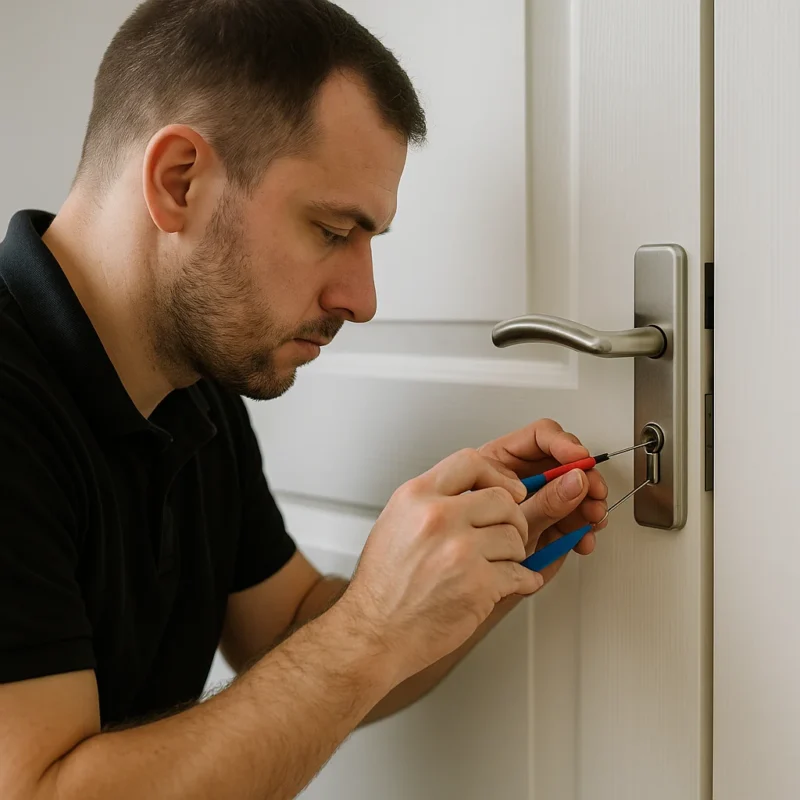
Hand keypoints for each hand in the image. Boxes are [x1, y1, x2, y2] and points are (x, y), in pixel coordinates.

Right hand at [341, 448, 538, 681]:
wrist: (374, 633)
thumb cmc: (383, 585)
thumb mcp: (396, 522)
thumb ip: (432, 501)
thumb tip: (474, 491)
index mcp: (416, 496)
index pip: (470, 461)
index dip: (497, 475)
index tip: (508, 490)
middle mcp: (436, 517)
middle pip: (502, 499)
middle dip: (513, 519)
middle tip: (508, 534)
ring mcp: (459, 550)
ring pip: (515, 536)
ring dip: (514, 553)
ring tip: (498, 565)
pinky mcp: (477, 584)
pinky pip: (520, 573)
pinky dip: (522, 580)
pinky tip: (514, 582)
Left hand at [479, 419, 608, 584]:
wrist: (476, 590)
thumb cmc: (474, 553)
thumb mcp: (511, 524)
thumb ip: (544, 503)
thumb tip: (575, 481)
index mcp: (500, 464)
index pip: (538, 437)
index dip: (562, 444)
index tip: (579, 459)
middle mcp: (523, 479)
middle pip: (564, 460)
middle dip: (585, 475)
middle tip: (593, 491)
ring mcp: (540, 500)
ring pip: (577, 488)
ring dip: (591, 502)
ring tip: (592, 517)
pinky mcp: (554, 523)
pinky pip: (579, 516)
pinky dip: (587, 526)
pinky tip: (583, 537)